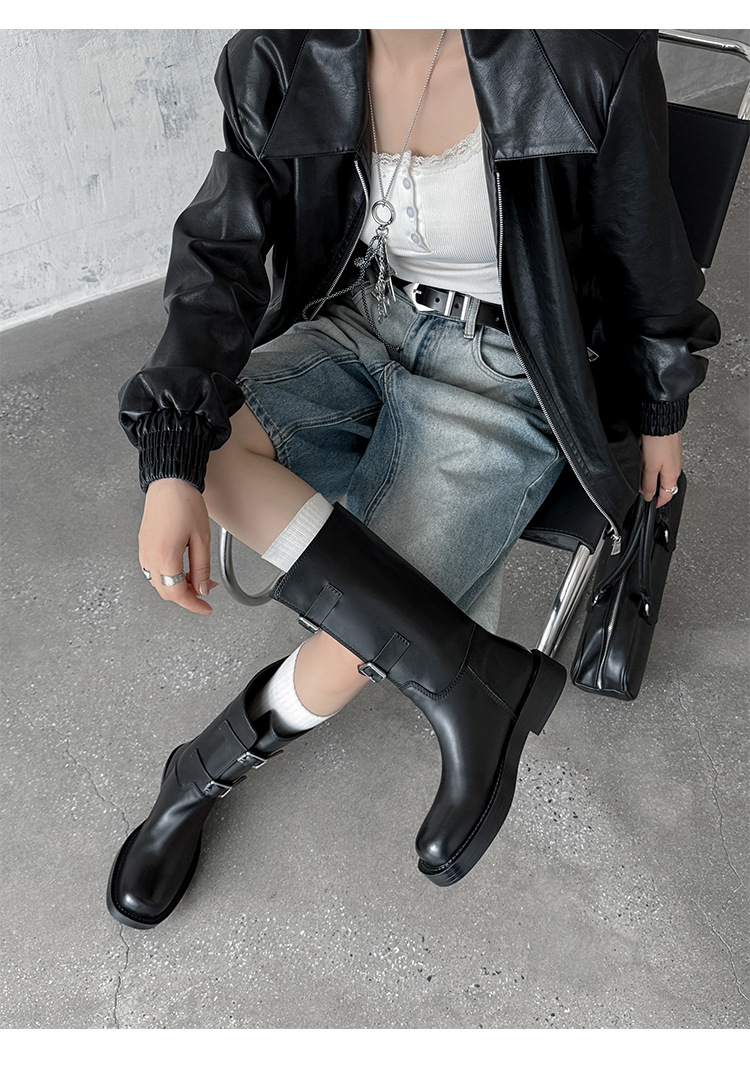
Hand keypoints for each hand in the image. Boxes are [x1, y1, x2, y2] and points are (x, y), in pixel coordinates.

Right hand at [138, 478, 218, 614]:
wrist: (170, 481)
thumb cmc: (185, 502)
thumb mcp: (201, 538)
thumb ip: (201, 568)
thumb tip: (202, 588)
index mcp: (165, 556)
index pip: (178, 593)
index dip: (194, 605)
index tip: (206, 608)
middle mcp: (150, 556)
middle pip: (166, 592)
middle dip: (187, 595)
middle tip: (206, 588)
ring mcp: (143, 550)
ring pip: (158, 583)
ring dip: (177, 586)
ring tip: (196, 576)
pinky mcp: (143, 544)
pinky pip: (153, 570)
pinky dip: (168, 576)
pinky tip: (181, 567)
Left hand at [640, 432, 681, 507]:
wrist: (662, 420)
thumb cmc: (658, 441)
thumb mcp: (650, 467)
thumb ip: (648, 484)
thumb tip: (647, 497)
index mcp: (672, 475)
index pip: (666, 496)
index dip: (656, 503)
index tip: (648, 505)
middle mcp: (675, 468)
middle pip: (665, 487)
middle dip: (654, 491)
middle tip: (642, 492)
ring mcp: (673, 459)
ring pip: (663, 475)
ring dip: (653, 479)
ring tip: (642, 478)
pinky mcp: (669, 450)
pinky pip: (662, 465)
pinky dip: (654, 468)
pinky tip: (646, 464)